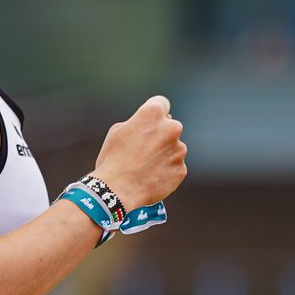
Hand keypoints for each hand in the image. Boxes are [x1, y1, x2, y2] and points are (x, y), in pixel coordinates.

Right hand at [92, 95, 186, 209]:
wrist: (117, 191)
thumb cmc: (112, 159)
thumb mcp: (117, 132)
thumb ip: (138, 123)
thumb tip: (148, 126)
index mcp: (153, 113)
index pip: (161, 103)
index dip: (153, 112)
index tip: (150, 121)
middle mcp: (171, 128)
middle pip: (170, 126)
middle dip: (161, 134)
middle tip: (144, 149)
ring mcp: (179, 150)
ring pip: (174, 148)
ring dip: (164, 154)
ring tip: (145, 167)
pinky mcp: (181, 169)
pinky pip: (175, 167)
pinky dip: (166, 171)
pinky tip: (151, 177)